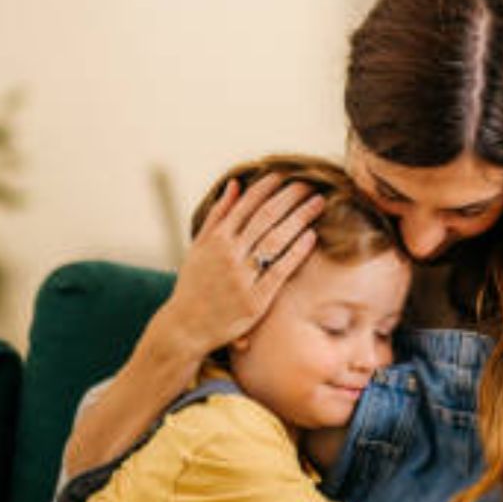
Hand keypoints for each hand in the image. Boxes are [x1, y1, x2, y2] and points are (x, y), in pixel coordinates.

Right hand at [155, 173, 324, 361]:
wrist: (185, 326)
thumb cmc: (193, 285)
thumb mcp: (199, 247)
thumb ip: (218, 215)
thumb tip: (235, 184)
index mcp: (216, 240)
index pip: (245, 206)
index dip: (266, 188)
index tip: (283, 175)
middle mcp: (229, 256)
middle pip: (265, 218)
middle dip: (289, 197)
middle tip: (309, 183)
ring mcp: (242, 278)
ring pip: (275, 240)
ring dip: (299, 218)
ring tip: (317, 203)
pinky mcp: (255, 300)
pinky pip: (280, 271)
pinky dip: (296, 251)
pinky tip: (311, 236)